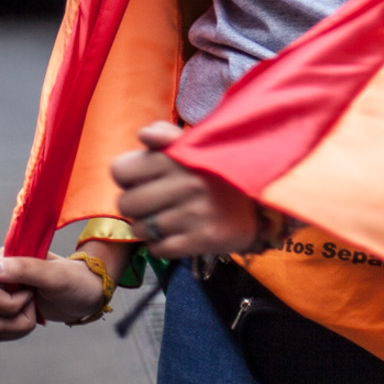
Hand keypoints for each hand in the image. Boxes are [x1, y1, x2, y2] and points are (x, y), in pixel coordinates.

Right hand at [0, 248, 108, 341]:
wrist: (86, 295)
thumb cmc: (74, 280)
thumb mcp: (55, 275)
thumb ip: (24, 269)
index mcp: (5, 257)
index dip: (9, 294)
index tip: (32, 290)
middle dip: (14, 310)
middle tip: (34, 299)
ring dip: (18, 324)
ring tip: (35, 309)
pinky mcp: (2, 315)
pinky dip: (15, 332)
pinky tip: (30, 319)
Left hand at [111, 121, 258, 258]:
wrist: (264, 199)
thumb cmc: (219, 170)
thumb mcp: (196, 143)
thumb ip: (164, 134)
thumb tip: (142, 135)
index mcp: (176, 156)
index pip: (120, 170)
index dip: (127, 176)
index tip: (141, 178)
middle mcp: (183, 183)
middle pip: (126, 204)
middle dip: (134, 205)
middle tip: (152, 202)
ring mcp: (193, 213)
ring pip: (141, 229)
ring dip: (148, 226)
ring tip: (165, 217)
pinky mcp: (202, 239)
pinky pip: (159, 250)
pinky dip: (162, 245)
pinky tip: (176, 233)